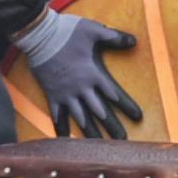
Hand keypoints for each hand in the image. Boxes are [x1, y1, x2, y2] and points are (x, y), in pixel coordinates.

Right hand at [13, 10, 143, 138]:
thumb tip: (134, 41)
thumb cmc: (67, 31)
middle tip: (123, 141)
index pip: (115, 94)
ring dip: (91, 132)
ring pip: (81, 118)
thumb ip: (115, 37)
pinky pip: (57, 115)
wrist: (39, 35)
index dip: (127, 106)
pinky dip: (61, 127)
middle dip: (112, 127)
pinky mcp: (52, 95)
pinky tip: (65, 138)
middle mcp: (82, 88)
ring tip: (99, 146)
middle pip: (100, 112)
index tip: (138, 118)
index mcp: (94, 74)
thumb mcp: (94, 30)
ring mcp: (66, 94)